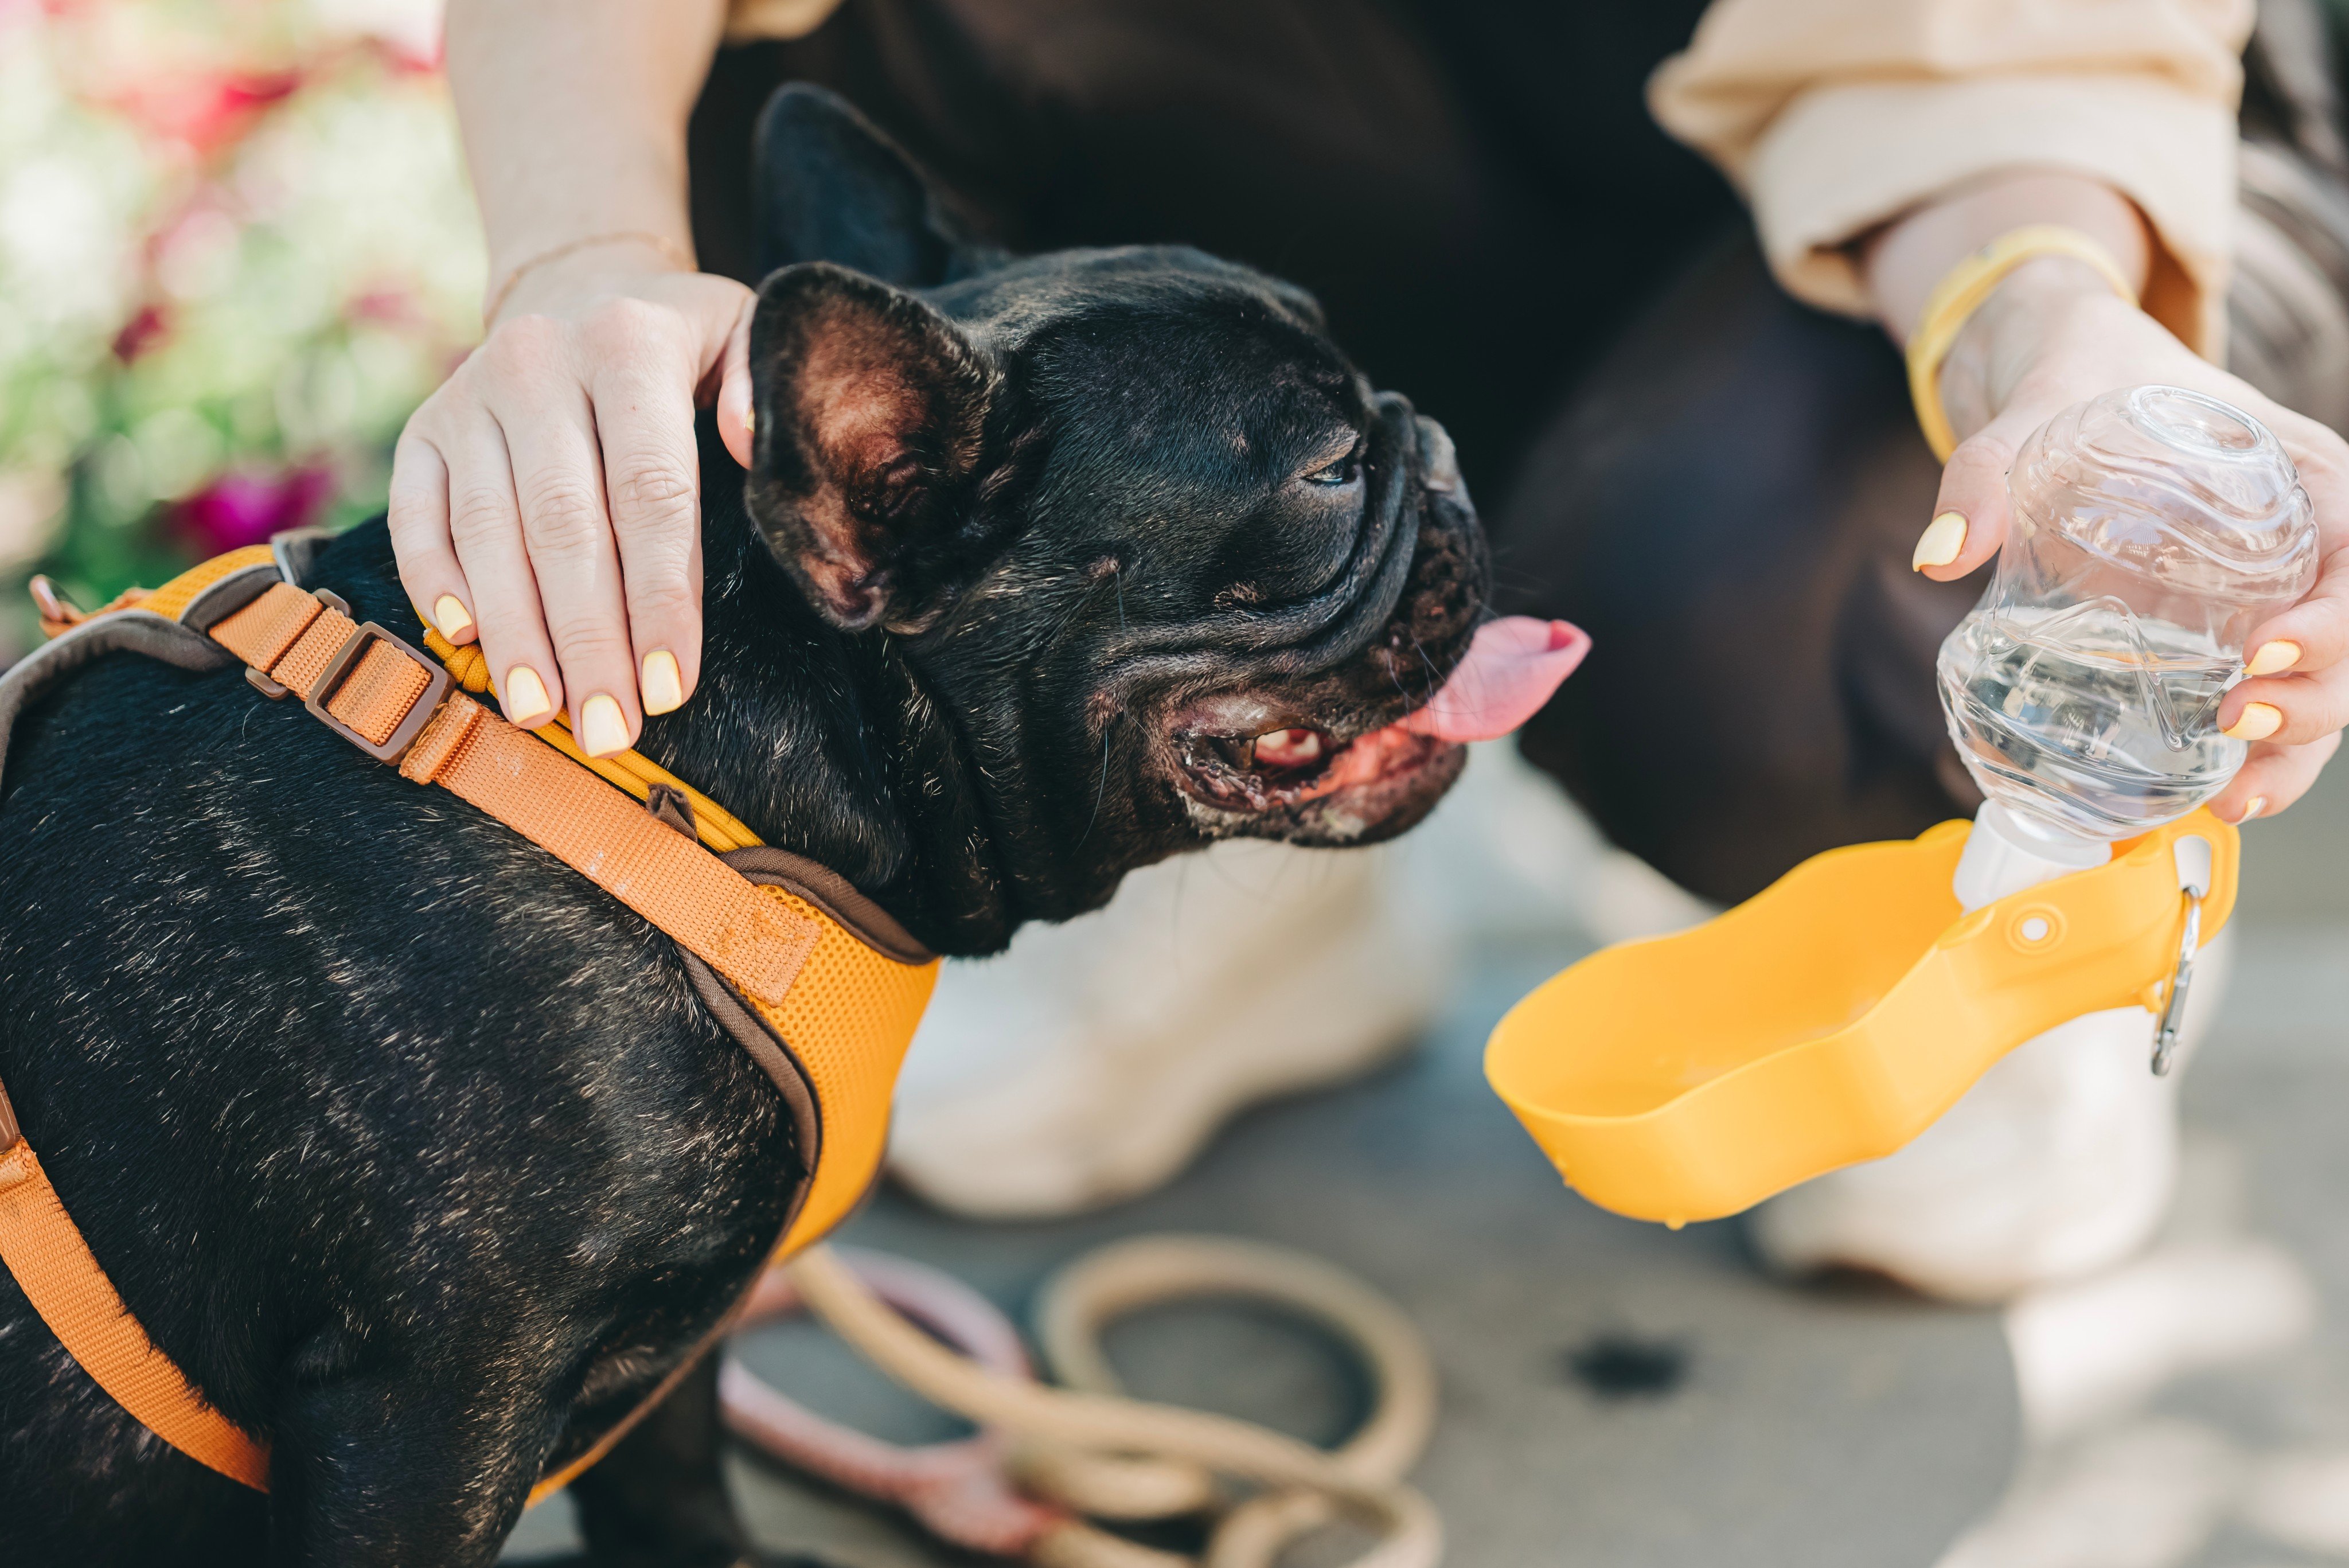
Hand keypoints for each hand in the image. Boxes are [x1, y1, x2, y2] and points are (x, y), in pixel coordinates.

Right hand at [388, 243, 755, 754]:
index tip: (671, 685)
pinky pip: (419, 514)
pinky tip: (468, 644)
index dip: (660, 596)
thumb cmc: (681, 342)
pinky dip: (436, 581)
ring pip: (488, 531)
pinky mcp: (422, 426)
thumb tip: (748, 443)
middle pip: (565, 527)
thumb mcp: (743, 333)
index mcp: (629, 344)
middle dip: (588, 640)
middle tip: (608, 730)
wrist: (579, 283)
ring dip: (514, 633)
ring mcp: (470, 395)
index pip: (651, 492)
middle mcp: (538, 363)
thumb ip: (759, 383)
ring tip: (542, 714)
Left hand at [1915, 258, 2348, 822]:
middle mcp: (2310, 538)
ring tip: (2232, 797)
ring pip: (2324, 683)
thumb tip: (1939, 557)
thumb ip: (1984, 475)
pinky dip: (2258, 753)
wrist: (2069, 379)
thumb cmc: (2077, 384)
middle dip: (2315, 697)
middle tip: (2232, 721)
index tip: (2266, 648)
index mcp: (2301, 472)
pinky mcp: (2234, 629)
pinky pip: (2269, 695)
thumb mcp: (2032, 415)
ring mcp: (2277, 592)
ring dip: (2293, 748)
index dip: (2337, 612)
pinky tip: (2215, 798)